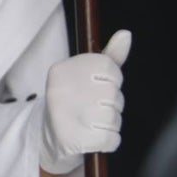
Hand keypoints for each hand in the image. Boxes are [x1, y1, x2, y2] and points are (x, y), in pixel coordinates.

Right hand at [39, 30, 130, 175]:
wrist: (49, 137)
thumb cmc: (74, 99)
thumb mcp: (86, 73)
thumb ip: (109, 56)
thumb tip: (126, 34)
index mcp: (63, 70)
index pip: (110, 69)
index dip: (110, 81)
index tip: (95, 87)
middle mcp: (63, 90)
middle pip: (115, 95)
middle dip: (111, 105)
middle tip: (90, 108)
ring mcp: (70, 116)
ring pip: (115, 118)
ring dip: (109, 124)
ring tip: (90, 123)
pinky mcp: (78, 139)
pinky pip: (114, 139)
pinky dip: (109, 141)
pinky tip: (93, 137)